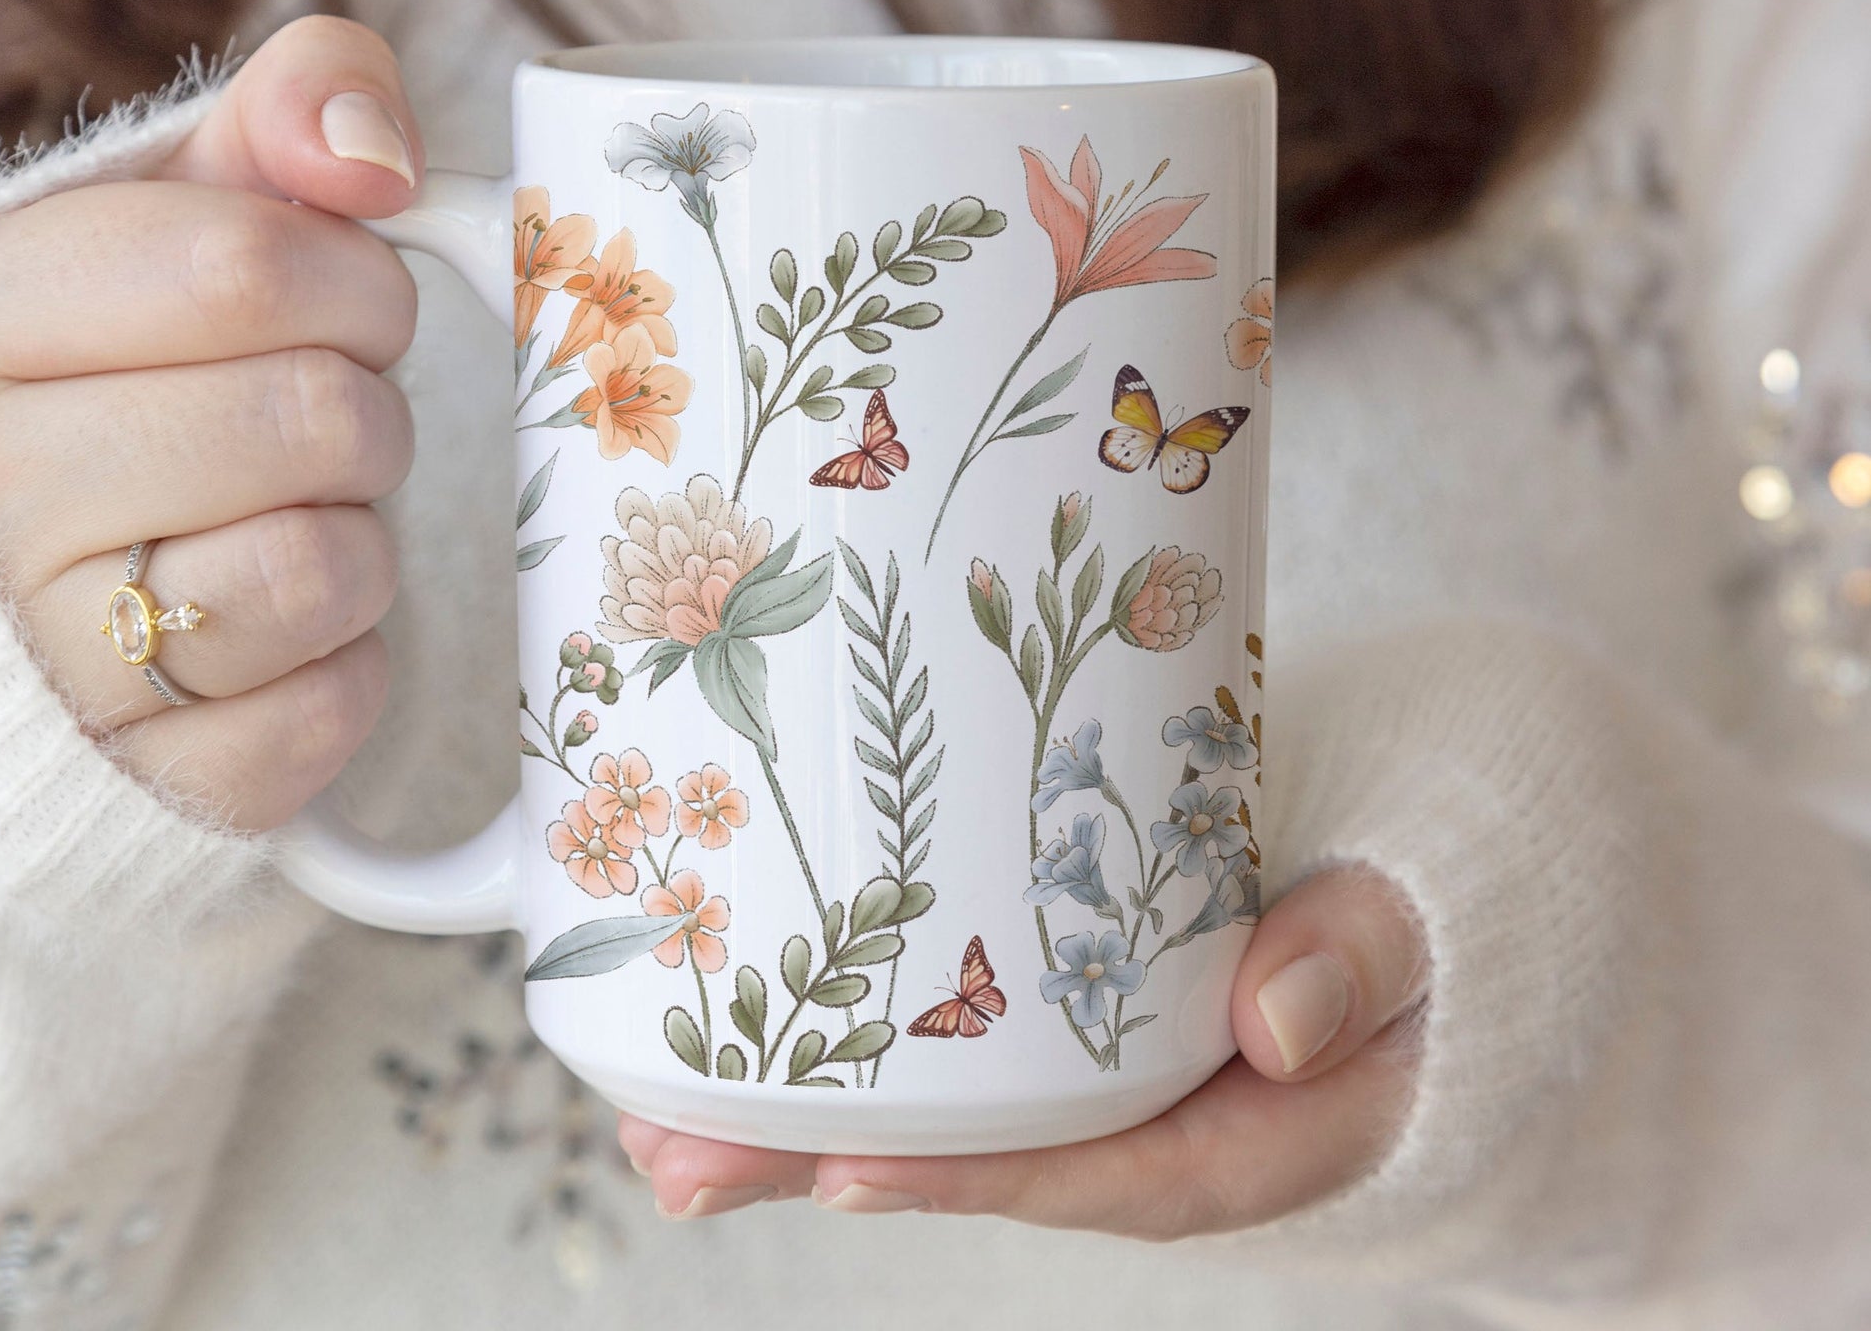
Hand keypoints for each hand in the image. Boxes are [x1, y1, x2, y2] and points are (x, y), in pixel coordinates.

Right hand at [0, 16, 425, 829]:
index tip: (341, 306)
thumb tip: (372, 147)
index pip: (247, 265)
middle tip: (314, 426)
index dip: (353, 282)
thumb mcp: (183, 210)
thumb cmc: (140, 378)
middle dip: (364, 412)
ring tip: (283, 524)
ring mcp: (55, 655)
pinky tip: (277, 636)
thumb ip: (284, 118)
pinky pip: (334, 705)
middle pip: (313, 417)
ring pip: (328, 567)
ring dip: (357, 539)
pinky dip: (347, 666)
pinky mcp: (153, 777)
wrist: (47, 596)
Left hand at [618, 866, 1429, 1235]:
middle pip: (975, 1154)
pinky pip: (951, 1034)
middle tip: (672, 1158)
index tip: (844, 1168)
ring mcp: (1091, 1059)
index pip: (1093, 1170)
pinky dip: (846, 1032)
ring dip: (794, 1105)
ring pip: (939, 1099)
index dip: (967, 1176)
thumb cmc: (1415, 914)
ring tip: (650, 1109)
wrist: (1416, 892)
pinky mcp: (1059, 1003)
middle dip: (818, 1161)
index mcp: (1239, 1127)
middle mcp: (1143, 1113)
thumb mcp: (1419, 929)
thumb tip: (1281, 1017)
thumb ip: (1364, 954)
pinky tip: (736, 1019)